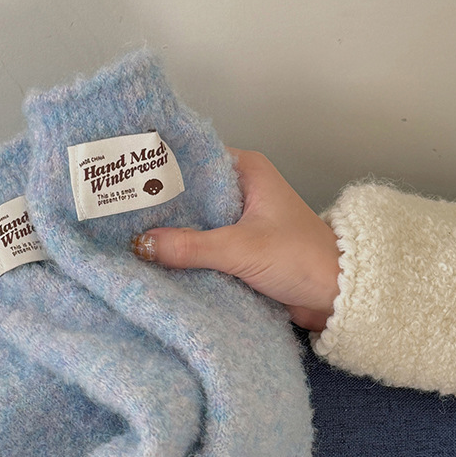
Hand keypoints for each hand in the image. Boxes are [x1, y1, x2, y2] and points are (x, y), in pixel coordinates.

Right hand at [131, 148, 340, 331]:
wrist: (338, 296)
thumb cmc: (302, 258)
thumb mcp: (241, 249)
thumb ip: (190, 247)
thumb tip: (141, 245)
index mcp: (247, 170)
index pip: (192, 160)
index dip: (159, 170)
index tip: (125, 179)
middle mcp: (241, 190)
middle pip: (189, 194)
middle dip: (159, 207)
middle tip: (117, 213)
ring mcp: (240, 221)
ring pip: (195, 223)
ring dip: (171, 234)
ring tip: (127, 236)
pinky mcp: (239, 249)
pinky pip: (204, 246)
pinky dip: (185, 254)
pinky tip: (156, 260)